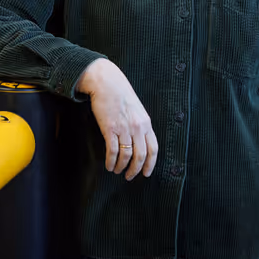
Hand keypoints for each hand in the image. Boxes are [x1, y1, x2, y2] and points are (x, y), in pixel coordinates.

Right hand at [77, 59, 157, 180]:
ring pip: (126, 156)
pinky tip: (109, 165)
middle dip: (135, 169)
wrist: (105, 82)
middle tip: (130, 176)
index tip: (146, 173)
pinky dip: (111, 161)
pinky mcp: (110, 128)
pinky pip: (113, 151)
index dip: (150, 164)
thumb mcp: (137, 109)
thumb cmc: (120, 94)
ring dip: (121, 167)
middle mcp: (137, 127)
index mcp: (146, 123)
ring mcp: (124, 128)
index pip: (153, 149)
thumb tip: (139, 143)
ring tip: (117, 171)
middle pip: (141, 156)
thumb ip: (140, 125)